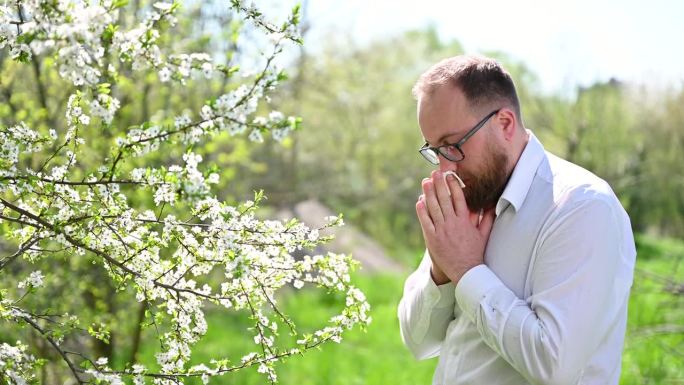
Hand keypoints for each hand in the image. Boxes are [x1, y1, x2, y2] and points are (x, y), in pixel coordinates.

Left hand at [416, 170, 495, 284]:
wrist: (466, 271)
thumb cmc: (475, 253)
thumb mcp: (484, 235)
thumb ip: (488, 218)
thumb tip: (492, 205)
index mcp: (465, 221)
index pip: (459, 198)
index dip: (453, 185)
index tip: (450, 175)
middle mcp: (453, 224)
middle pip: (444, 199)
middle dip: (439, 184)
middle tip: (435, 172)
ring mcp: (441, 231)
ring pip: (433, 208)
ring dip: (429, 193)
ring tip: (426, 181)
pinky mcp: (432, 239)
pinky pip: (426, 222)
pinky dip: (422, 211)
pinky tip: (419, 200)